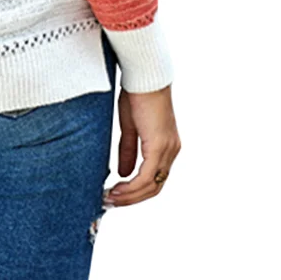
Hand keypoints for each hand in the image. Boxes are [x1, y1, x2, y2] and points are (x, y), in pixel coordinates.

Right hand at [104, 84, 179, 206]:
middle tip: (110, 201)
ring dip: (129, 196)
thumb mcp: (130, 127)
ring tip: (109, 198)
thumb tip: (123, 173)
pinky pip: (147, 176)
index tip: (115, 194)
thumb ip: (128, 150)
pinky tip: (117, 189)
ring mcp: (167, 150)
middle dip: (131, 199)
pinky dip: (132, 187)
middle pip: (155, 188)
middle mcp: (171, 151)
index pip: (154, 179)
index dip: (135, 191)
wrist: (145, 77)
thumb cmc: (137, 95)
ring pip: (152, 186)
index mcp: (166, 147)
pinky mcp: (159, 146)